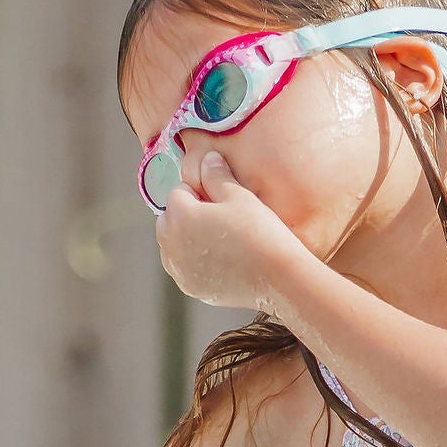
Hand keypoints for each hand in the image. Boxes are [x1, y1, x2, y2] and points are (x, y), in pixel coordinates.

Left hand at [154, 150, 303, 309]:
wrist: (278, 277)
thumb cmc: (260, 232)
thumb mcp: (239, 195)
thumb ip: (217, 175)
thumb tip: (207, 158)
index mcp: (179, 214)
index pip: (179, 191)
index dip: (200, 190)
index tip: (222, 198)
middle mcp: (170, 244)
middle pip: (169, 218)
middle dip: (187, 214)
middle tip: (218, 217)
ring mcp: (179, 269)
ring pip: (172, 245)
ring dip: (187, 238)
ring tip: (218, 238)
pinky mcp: (191, 288)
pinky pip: (183, 268)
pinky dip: (194, 261)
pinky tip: (219, 259)